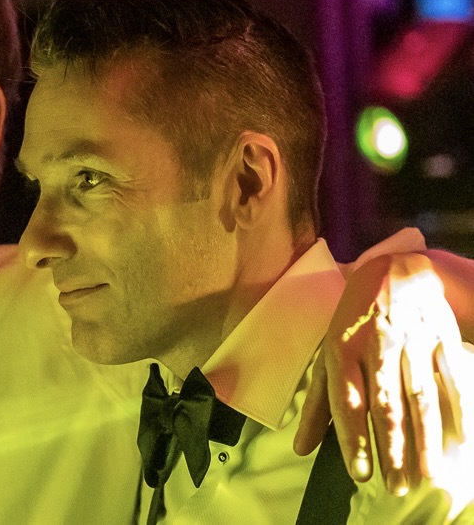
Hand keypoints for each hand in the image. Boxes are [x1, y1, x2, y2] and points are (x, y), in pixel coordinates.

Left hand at [294, 253, 469, 496]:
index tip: (360, 474)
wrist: (395, 272)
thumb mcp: (327, 354)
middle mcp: (375, 345)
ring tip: (427, 475)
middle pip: (385, 403)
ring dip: (425, 438)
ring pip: (419, 396)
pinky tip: (459, 442)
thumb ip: (317, 403)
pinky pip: (451, 378)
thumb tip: (300, 448)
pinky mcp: (440, 338)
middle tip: (397, 486)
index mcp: (341, 348)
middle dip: (392, 447)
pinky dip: (457, 410)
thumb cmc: (353, 321)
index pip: (346, 400)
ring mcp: (411, 341)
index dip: (353, 437)